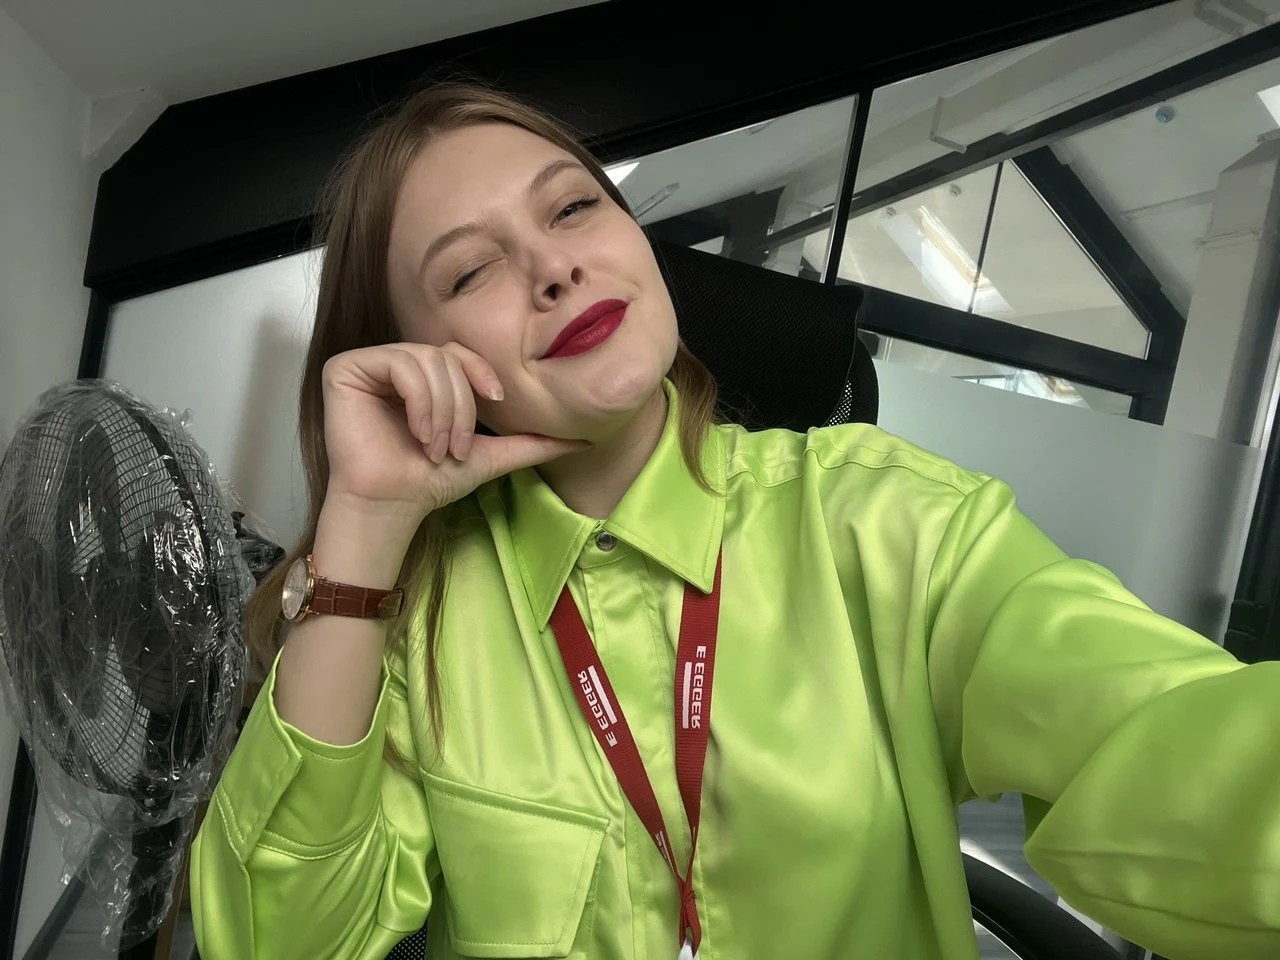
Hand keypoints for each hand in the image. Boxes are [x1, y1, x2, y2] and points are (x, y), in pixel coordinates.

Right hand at [320, 342, 585, 525]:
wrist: (394, 504)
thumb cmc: (432, 481)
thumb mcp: (493, 455)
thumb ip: (533, 443)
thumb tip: (586, 440)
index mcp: (427, 375)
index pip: (464, 353)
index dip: (482, 376)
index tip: (496, 405)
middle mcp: (397, 363)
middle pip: (448, 356)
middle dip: (462, 406)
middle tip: (455, 448)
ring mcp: (370, 363)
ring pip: (428, 360)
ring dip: (442, 410)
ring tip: (436, 447)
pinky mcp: (345, 369)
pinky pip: (399, 362)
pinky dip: (418, 400)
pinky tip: (417, 432)